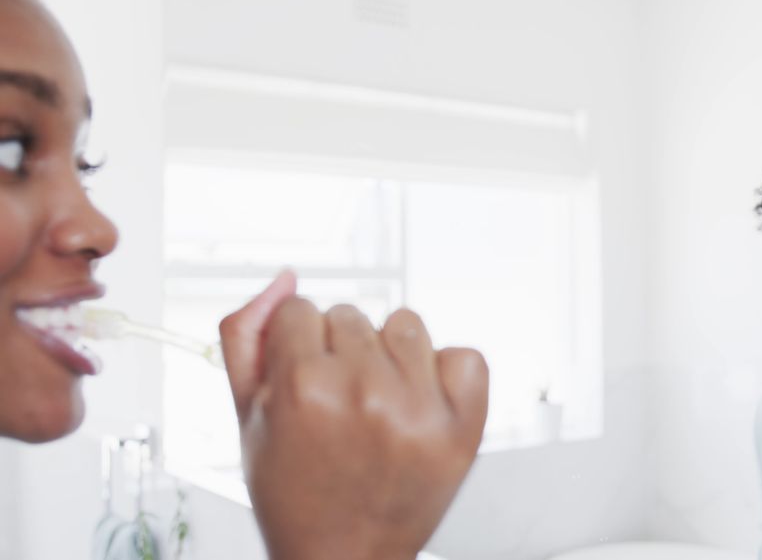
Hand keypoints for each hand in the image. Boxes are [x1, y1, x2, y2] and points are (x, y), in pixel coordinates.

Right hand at [218, 272, 489, 559]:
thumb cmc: (294, 493)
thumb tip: (285, 279)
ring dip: (391, 356)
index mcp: (302, 386)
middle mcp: (364, 391)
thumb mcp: (247, 418)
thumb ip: (247, 337)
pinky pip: (465, 355)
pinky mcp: (463, 425)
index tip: (303, 385)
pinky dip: (447, 374)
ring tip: (378, 405)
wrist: (343, 558)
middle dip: (339, 352)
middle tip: (338, 407)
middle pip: (351, 315)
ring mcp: (418, 407)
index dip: (298, 350)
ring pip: (405, 324)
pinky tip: (420, 406)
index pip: (302, 311)